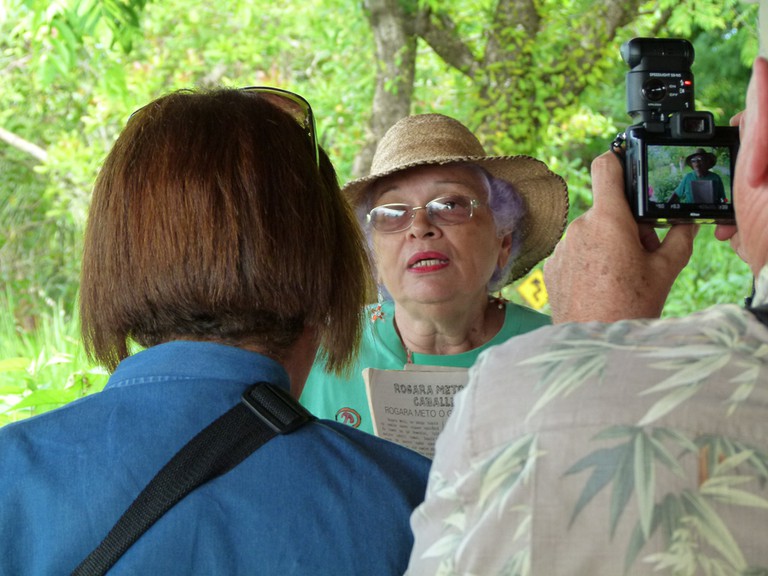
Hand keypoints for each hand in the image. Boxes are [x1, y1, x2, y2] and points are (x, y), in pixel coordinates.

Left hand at [543, 151, 697, 322]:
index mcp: (608, 220)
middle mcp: (579, 228)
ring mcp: (561, 247)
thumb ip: (679, 238)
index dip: (617, 160)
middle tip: (639, 253)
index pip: (605, 166)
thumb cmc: (630, 306)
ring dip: (604, 245)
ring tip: (618, 276)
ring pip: (589, 233)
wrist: (594, 343)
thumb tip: (685, 223)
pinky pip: (573, 253)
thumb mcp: (666, 269)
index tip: (625, 163)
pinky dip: (587, 262)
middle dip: (624, 224)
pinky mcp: (551, 266)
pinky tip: (599, 285)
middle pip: (605, 210)